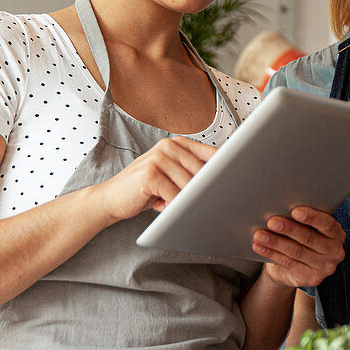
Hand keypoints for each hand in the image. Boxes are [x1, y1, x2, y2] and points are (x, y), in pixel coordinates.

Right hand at [92, 136, 217, 223]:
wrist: (111, 198)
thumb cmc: (145, 189)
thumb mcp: (171, 175)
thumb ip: (192, 171)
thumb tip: (224, 180)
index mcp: (178, 143)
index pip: (211, 154)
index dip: (224, 169)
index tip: (237, 181)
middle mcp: (168, 146)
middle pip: (202, 173)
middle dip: (200, 191)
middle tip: (194, 202)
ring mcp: (158, 158)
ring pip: (189, 186)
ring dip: (183, 200)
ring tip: (166, 201)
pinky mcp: (150, 174)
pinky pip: (174, 196)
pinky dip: (170, 206)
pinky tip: (158, 204)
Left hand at [252, 207, 344, 288]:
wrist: (295, 267)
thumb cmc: (300, 238)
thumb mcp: (307, 227)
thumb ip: (301, 219)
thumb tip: (281, 207)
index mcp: (337, 234)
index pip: (327, 224)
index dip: (312, 217)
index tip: (295, 211)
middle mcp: (335, 252)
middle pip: (310, 238)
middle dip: (289, 229)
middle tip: (271, 221)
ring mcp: (325, 268)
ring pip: (297, 251)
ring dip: (276, 242)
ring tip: (259, 234)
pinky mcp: (312, 279)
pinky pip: (289, 264)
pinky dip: (272, 254)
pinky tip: (259, 246)